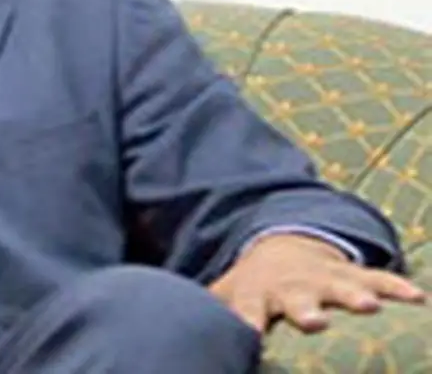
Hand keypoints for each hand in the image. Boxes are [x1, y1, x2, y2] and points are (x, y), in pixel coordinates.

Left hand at [208, 233, 425, 333]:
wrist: (279, 247)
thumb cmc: (252, 287)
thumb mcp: (227, 299)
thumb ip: (212, 317)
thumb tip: (178, 338)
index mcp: (256, 294)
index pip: (247, 308)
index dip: (245, 321)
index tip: (246, 333)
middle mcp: (291, 285)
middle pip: (297, 298)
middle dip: (306, 309)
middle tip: (315, 322)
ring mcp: (324, 277)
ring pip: (341, 285)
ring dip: (355, 295)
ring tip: (371, 307)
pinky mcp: (351, 273)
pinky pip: (378, 278)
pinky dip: (397, 287)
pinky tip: (418, 298)